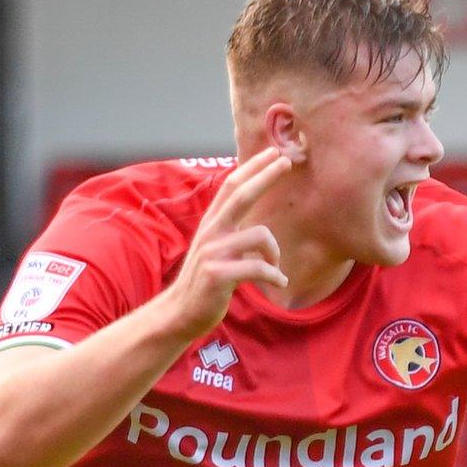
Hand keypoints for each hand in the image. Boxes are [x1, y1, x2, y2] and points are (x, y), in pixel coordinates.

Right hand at [161, 147, 291, 339]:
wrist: (180, 314)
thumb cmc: (205, 282)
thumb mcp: (216, 249)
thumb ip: (231, 232)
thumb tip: (254, 219)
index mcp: (212, 224)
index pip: (232, 186)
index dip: (252, 168)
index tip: (274, 153)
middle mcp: (211, 232)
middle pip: (241, 195)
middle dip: (265, 175)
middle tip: (287, 161)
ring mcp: (213, 252)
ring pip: (260, 234)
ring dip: (276, 252)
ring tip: (276, 268)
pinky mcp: (218, 275)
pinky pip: (259, 268)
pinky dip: (274, 276)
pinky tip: (280, 283)